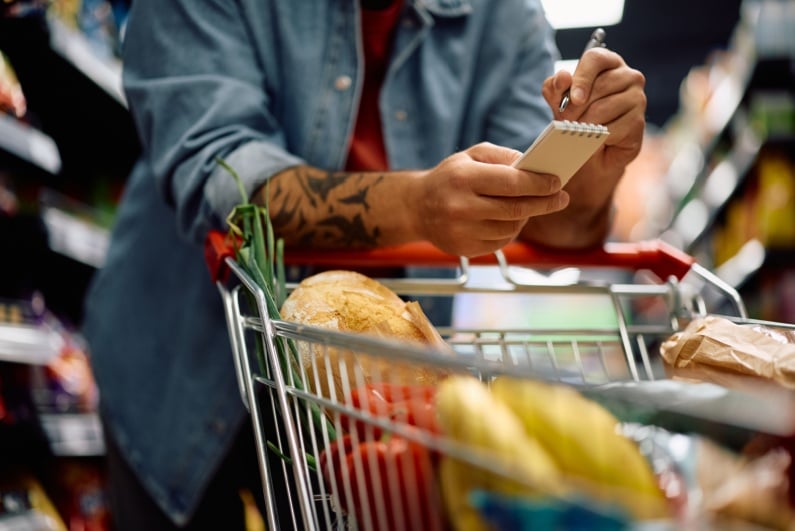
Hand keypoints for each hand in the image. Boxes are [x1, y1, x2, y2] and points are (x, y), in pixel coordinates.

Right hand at [411, 142, 568, 256]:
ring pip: (511, 227)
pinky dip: (511, 229)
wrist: (417, 207)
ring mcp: (461, 231)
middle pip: (516, 209)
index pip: (512, 182)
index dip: (539, 183)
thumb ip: (503, 156)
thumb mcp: (471, 155)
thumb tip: (533, 167)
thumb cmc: (449, 178)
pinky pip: (501, 241)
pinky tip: (508, 219)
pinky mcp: (464, 248)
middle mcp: (461, 206)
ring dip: (526, 216)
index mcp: (463, 178)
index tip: (557, 183)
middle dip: (544, 203)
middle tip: (561, 198)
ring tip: (529, 205)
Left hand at [544, 47, 646, 175]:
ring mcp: (637, 98)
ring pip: (604, 108)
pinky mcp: (638, 122)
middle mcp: (628, 76)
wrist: (590, 147)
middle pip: (600, 86)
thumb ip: (555, 86)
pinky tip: (595, 139)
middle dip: (576, 107)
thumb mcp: (559, 99)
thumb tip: (563, 77)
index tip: (573, 98)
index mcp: (608, 62)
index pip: (596, 59)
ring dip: (584, 123)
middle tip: (566, 121)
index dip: (582, 78)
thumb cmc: (576, 115)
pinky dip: (597, 137)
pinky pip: (612, 129)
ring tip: (577, 130)